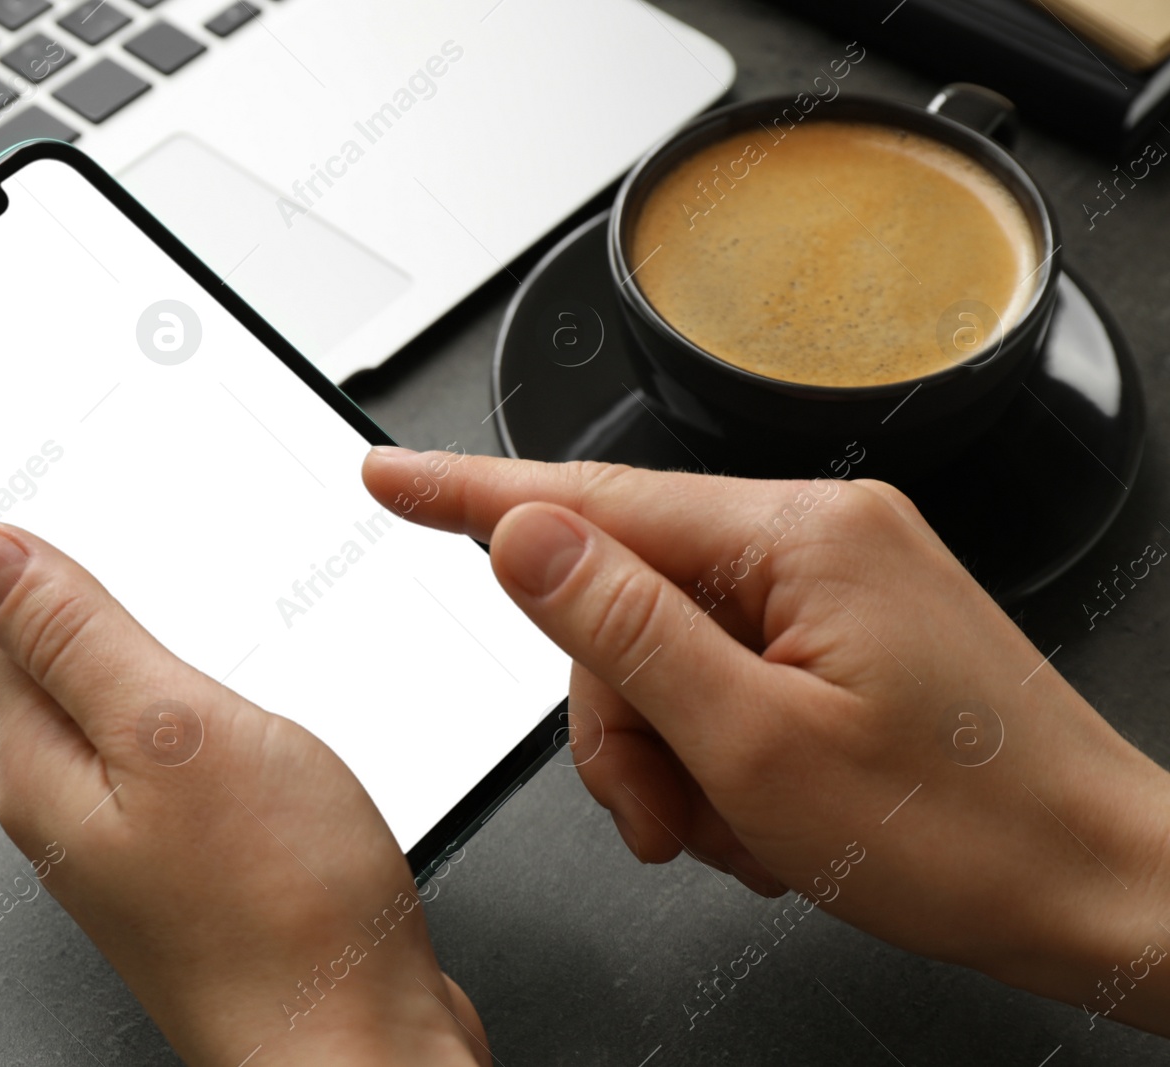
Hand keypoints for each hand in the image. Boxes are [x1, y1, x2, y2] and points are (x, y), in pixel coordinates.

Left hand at [0, 523, 486, 1065]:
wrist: (359, 1047)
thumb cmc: (282, 912)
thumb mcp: (173, 729)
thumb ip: (75, 635)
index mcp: (46, 770)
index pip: (9, 626)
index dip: (52, 561)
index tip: (96, 512)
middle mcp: (77, 814)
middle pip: (69, 669)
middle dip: (117, 611)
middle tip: (167, 562)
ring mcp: (141, 847)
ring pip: (138, 717)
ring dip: (175, 670)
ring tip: (216, 634)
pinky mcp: (204, 869)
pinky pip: (190, 768)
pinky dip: (218, 728)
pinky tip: (256, 726)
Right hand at [363, 447, 1169, 1035]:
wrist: (1101, 891)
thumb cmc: (968, 836)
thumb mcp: (758, 747)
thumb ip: (624, 629)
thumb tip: (522, 533)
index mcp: (797, 538)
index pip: (588, 499)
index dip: (468, 493)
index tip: (387, 477)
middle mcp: (818, 536)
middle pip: (623, 601)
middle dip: (620, 721)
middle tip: (660, 816)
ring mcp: (835, 583)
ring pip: (666, 652)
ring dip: (672, 755)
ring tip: (733, 833)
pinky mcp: (845, 630)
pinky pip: (723, 672)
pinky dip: (718, 754)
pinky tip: (766, 815)